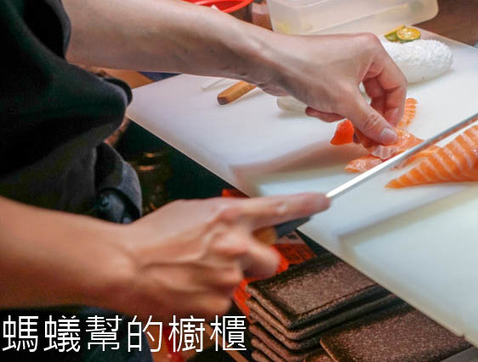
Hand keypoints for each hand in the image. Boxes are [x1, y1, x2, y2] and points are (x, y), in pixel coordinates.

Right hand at [116, 193, 328, 318]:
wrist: (122, 266)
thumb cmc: (150, 236)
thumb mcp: (193, 212)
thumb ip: (224, 219)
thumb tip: (239, 228)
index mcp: (230, 215)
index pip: (280, 207)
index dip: (307, 205)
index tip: (323, 203)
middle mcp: (236, 245)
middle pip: (271, 260)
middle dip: (257, 262)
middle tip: (230, 262)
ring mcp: (229, 277)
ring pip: (242, 283)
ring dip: (224, 281)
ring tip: (191, 275)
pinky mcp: (217, 304)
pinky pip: (222, 304)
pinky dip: (207, 300)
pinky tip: (185, 290)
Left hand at [252, 33, 406, 144]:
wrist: (269, 62)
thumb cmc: (305, 68)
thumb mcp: (344, 100)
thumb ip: (370, 121)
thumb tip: (389, 137)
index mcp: (372, 52)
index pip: (397, 85)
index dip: (393, 112)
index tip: (387, 133)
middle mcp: (361, 55)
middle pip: (377, 95)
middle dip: (366, 118)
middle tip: (365, 139)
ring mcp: (344, 64)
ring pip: (357, 100)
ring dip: (343, 113)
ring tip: (328, 114)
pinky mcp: (328, 74)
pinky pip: (340, 98)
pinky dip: (330, 107)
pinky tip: (315, 107)